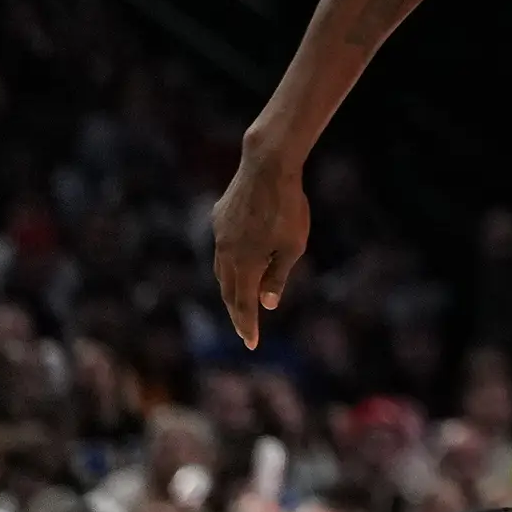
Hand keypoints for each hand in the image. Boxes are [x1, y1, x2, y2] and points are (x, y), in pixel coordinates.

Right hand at [212, 145, 312, 349]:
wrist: (267, 167)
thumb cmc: (288, 208)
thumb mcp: (292, 247)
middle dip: (237, 312)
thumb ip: (278, 276)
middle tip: (245, 329)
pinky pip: (223, 246)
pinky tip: (239, 260)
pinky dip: (230, 261)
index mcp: (244, 264)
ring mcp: (219, 234)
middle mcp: (225, 252)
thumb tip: (267, 303)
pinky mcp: (219, 217)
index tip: (251, 344)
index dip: (247, 325)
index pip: (244, 304)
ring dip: (231, 287)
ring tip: (240, 300)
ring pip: (222, 269)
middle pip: (229, 290)